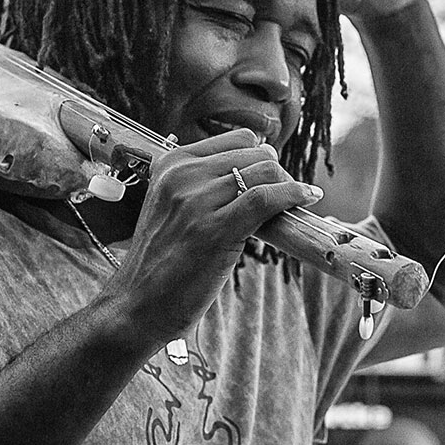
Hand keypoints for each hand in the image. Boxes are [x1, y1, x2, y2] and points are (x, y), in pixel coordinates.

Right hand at [100, 129, 322, 345]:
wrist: (137, 305)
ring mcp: (197, 201)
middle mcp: (182, 175)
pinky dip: (294, 195)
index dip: (263, 157)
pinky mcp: (215, 229)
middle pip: (256, 154)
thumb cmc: (163, 260)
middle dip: (278, 173)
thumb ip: (205, 184)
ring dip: (289, 186)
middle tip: (285, 196)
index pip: (238, 139)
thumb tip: (263, 169)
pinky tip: (307, 198)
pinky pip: (267, 198)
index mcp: (171, 164)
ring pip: (265, 173)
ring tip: (296, 202)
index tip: (273, 176)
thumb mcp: (173, 206)